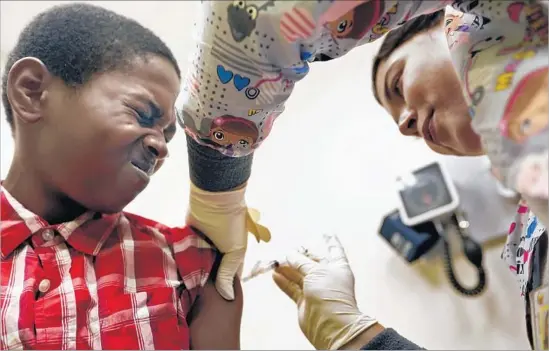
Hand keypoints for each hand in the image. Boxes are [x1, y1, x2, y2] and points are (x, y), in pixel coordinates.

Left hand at [186, 182, 269, 299]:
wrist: (215, 199)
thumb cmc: (231, 224)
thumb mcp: (235, 251)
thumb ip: (229, 273)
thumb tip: (228, 297)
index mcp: (231, 256)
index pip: (227, 278)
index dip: (221, 291)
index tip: (212, 305)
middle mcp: (217, 252)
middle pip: (209, 274)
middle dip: (204, 284)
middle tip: (194, 301)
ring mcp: (202, 246)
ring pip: (196, 265)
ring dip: (191, 274)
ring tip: (182, 292)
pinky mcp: (188, 239)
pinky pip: (184, 254)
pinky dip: (181, 262)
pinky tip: (174, 275)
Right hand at [272, 234, 377, 349]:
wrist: (329, 324)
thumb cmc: (330, 294)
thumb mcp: (316, 271)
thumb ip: (301, 262)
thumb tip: (290, 255)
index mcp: (338, 267)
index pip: (334, 250)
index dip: (330, 241)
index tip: (327, 232)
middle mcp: (327, 277)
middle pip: (311, 263)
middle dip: (299, 257)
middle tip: (286, 252)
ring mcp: (316, 290)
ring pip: (299, 276)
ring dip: (287, 269)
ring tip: (275, 263)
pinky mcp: (305, 302)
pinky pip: (292, 288)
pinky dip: (284, 282)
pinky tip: (274, 275)